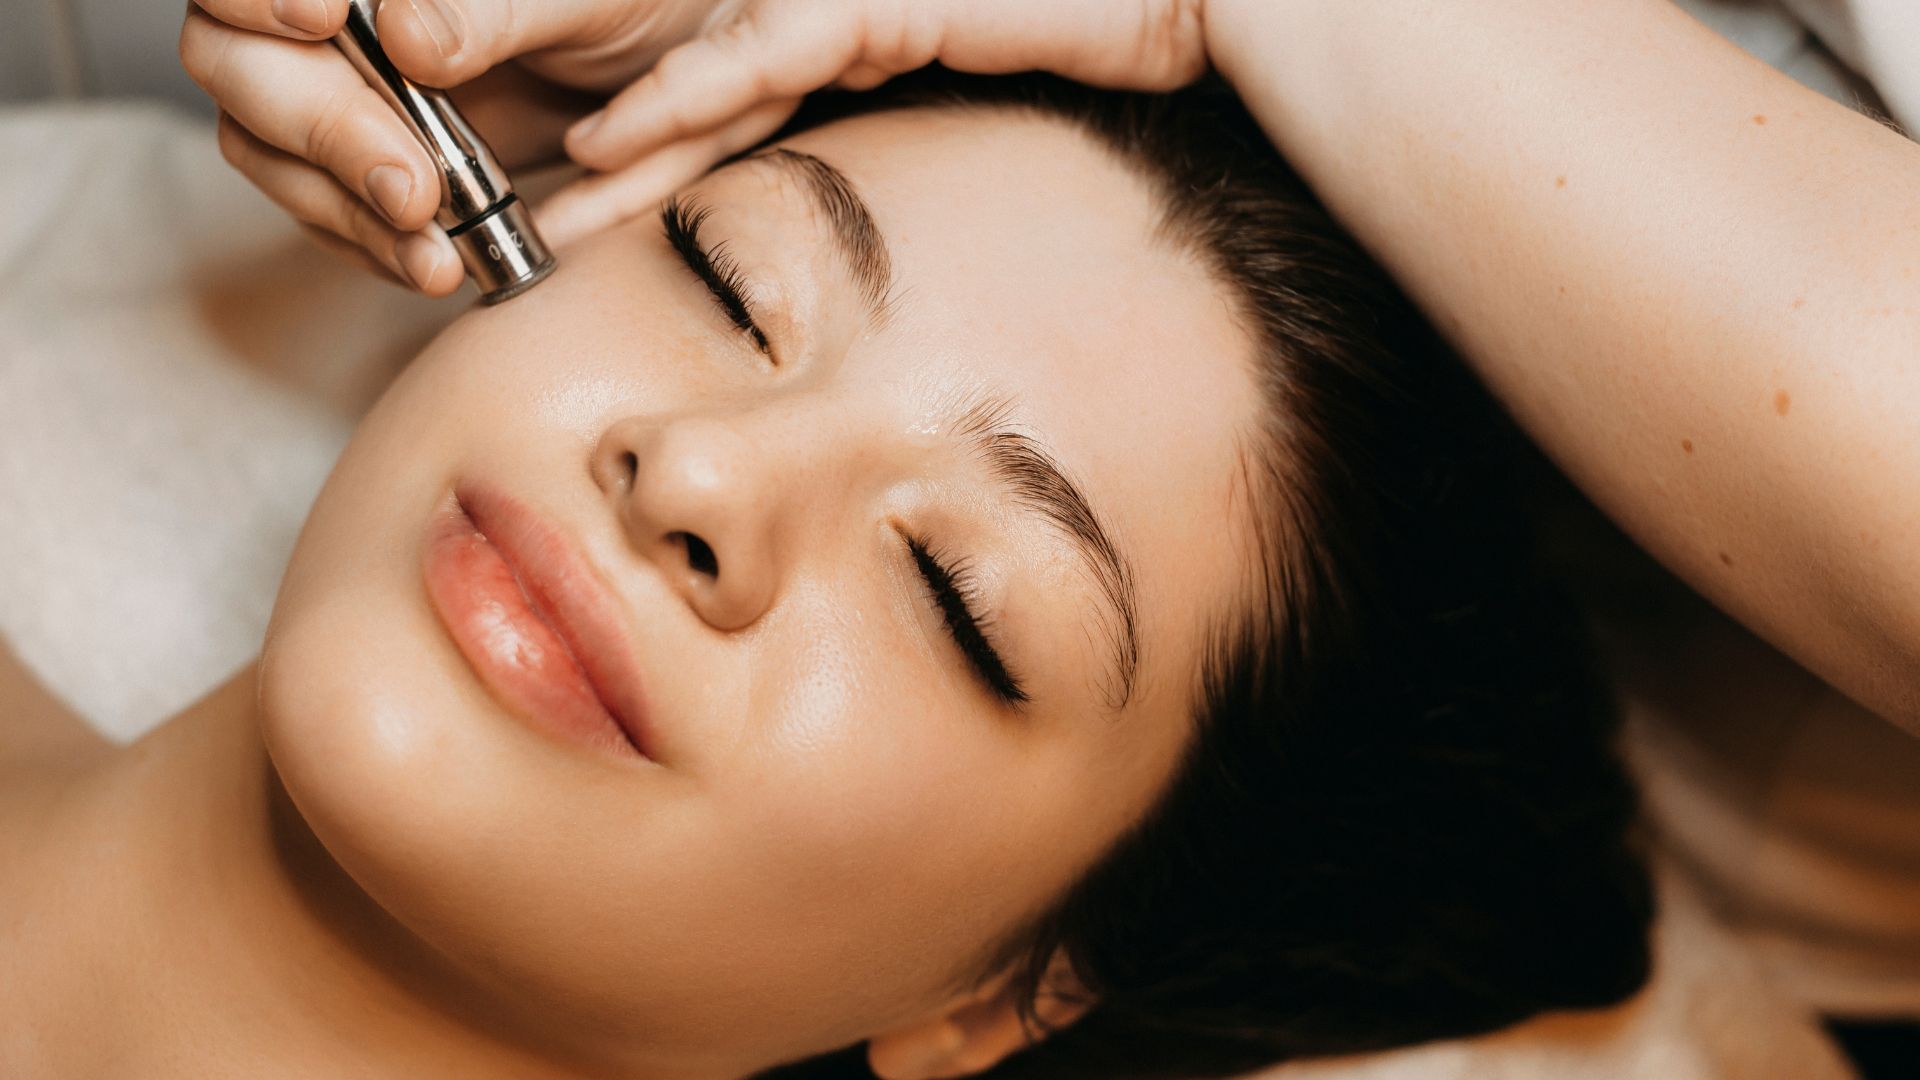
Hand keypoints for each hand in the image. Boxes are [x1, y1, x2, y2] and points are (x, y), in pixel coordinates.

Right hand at [179, 0, 723, 293]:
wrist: (673, 73)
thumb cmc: (624, 6)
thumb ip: (488, 10)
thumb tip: (405, 34)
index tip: (320, 18)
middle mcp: (321, 24)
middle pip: (240, 68)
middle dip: (326, 132)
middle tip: (414, 187)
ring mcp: (332, 97)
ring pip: (271, 155)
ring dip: (350, 214)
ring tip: (435, 254)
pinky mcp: (362, 171)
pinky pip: (331, 216)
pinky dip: (381, 249)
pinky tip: (439, 265)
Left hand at [539, 0, 1210, 246]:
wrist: (1202, 1)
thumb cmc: (1117, 70)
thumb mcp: (986, 156)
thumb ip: (916, 200)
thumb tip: (906, 312)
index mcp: (861, 62)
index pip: (736, 127)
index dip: (656, 184)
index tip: (586, 249)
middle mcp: (841, 27)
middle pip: (699, 105)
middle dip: (610, 175)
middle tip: (524, 243)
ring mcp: (856, 1)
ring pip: (705, 77)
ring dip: (619, 142)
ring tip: (541, 207)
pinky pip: (767, 52)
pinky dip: (687, 100)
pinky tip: (612, 144)